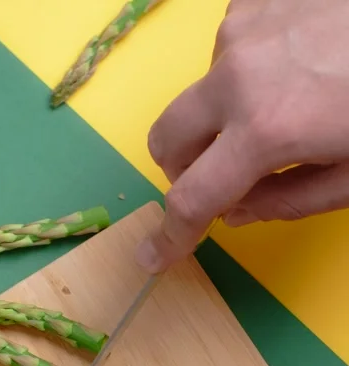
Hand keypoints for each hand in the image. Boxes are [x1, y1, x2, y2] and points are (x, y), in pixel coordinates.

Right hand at [136, 0, 348, 272]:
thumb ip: (287, 202)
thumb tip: (236, 211)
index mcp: (265, 130)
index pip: (191, 199)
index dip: (171, 236)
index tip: (154, 256)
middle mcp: (238, 74)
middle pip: (167, 140)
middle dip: (185, 170)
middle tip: (226, 178)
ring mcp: (242, 28)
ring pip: (201, 94)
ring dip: (223, 116)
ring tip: (285, 107)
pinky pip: (226, 51)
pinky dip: (245, 73)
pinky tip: (292, 68)